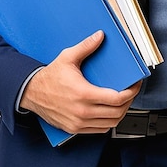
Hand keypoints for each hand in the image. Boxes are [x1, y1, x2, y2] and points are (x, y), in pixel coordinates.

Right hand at [20, 30, 140, 133]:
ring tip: (122, 102)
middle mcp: (82, 112)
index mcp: (83, 94)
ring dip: (120, 114)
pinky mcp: (74, 129)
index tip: (135, 86)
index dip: (130, 93)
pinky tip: (109, 112)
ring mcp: (78, 123)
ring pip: (109, 124)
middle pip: (117, 113)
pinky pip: (98, 130)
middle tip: (131, 92)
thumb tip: (100, 36)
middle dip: (128, 102)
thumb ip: (86, 46)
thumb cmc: (49, 76)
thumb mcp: (68, 57)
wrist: (31, 92)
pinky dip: (108, 122)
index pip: (116, 99)